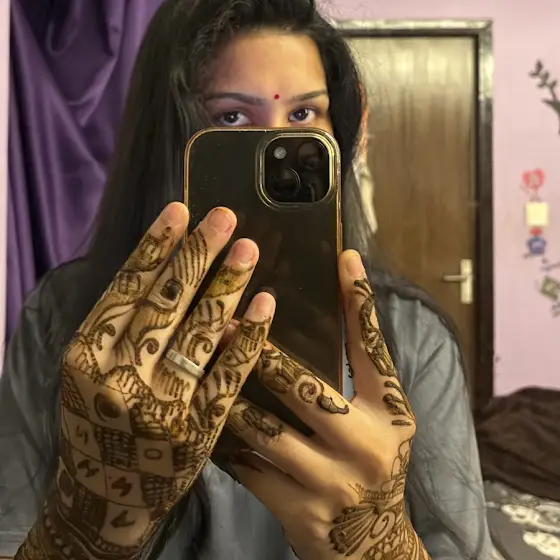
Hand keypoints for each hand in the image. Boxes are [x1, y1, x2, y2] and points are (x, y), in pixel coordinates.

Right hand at [17, 203, 275, 559]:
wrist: (106, 497)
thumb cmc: (98, 425)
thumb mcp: (89, 374)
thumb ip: (118, 329)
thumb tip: (163, 267)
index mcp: (84, 358)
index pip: (124, 290)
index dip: (153, 247)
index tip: (180, 211)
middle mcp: (118, 379)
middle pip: (163, 305)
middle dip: (196, 257)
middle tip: (225, 217)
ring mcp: (160, 407)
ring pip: (197, 335)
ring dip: (226, 288)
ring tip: (248, 249)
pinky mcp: (197, 432)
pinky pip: (227, 376)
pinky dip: (248, 338)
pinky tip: (265, 305)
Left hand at [220, 251, 429, 559]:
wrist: (372, 545)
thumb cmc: (372, 466)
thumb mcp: (380, 420)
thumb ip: (358, 377)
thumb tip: (337, 311)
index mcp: (390, 412)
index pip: (373, 347)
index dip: (359, 301)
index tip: (343, 258)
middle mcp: (365, 444)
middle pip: (305, 387)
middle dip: (260, 354)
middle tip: (224, 320)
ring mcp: (330, 481)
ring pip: (264, 428)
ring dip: (227, 394)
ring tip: (199, 364)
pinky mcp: (297, 510)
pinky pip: (247, 467)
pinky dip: (221, 441)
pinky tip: (197, 420)